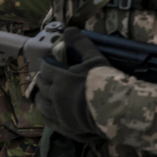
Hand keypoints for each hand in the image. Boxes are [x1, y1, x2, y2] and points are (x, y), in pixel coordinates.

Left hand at [34, 27, 109, 141]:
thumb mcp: (95, 58)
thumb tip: (68, 29)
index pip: (45, 69)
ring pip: (42, 105)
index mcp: (60, 79)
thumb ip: (81, 43)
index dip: (46, 64)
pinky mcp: (65, 127)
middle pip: (42, 86)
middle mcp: (54, 97)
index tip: (49, 61)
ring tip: (46, 94)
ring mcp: (58, 114)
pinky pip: (49, 121)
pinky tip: (51, 112)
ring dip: (42, 97)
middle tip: (49, 76)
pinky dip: (47, 114)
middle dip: (43, 79)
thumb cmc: (105, 82)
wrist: (114, 110)